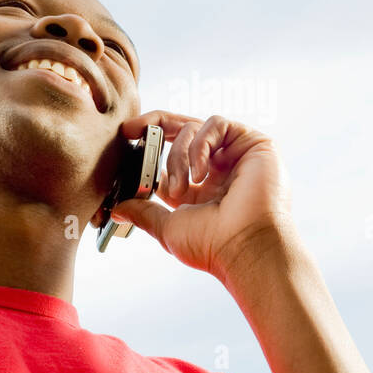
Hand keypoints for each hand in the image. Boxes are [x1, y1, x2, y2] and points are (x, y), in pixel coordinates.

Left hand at [110, 111, 296, 281]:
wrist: (245, 248)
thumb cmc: (213, 245)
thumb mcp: (168, 227)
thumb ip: (144, 212)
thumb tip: (119, 209)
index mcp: (201, 187)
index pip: (172, 154)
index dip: (150, 144)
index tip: (127, 139)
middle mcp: (219, 167)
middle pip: (183, 130)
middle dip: (155, 126)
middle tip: (132, 130)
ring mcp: (236, 154)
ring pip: (195, 128)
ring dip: (179, 156)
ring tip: (181, 187)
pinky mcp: (253, 143)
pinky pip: (217, 124)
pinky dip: (200, 144)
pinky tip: (199, 173)